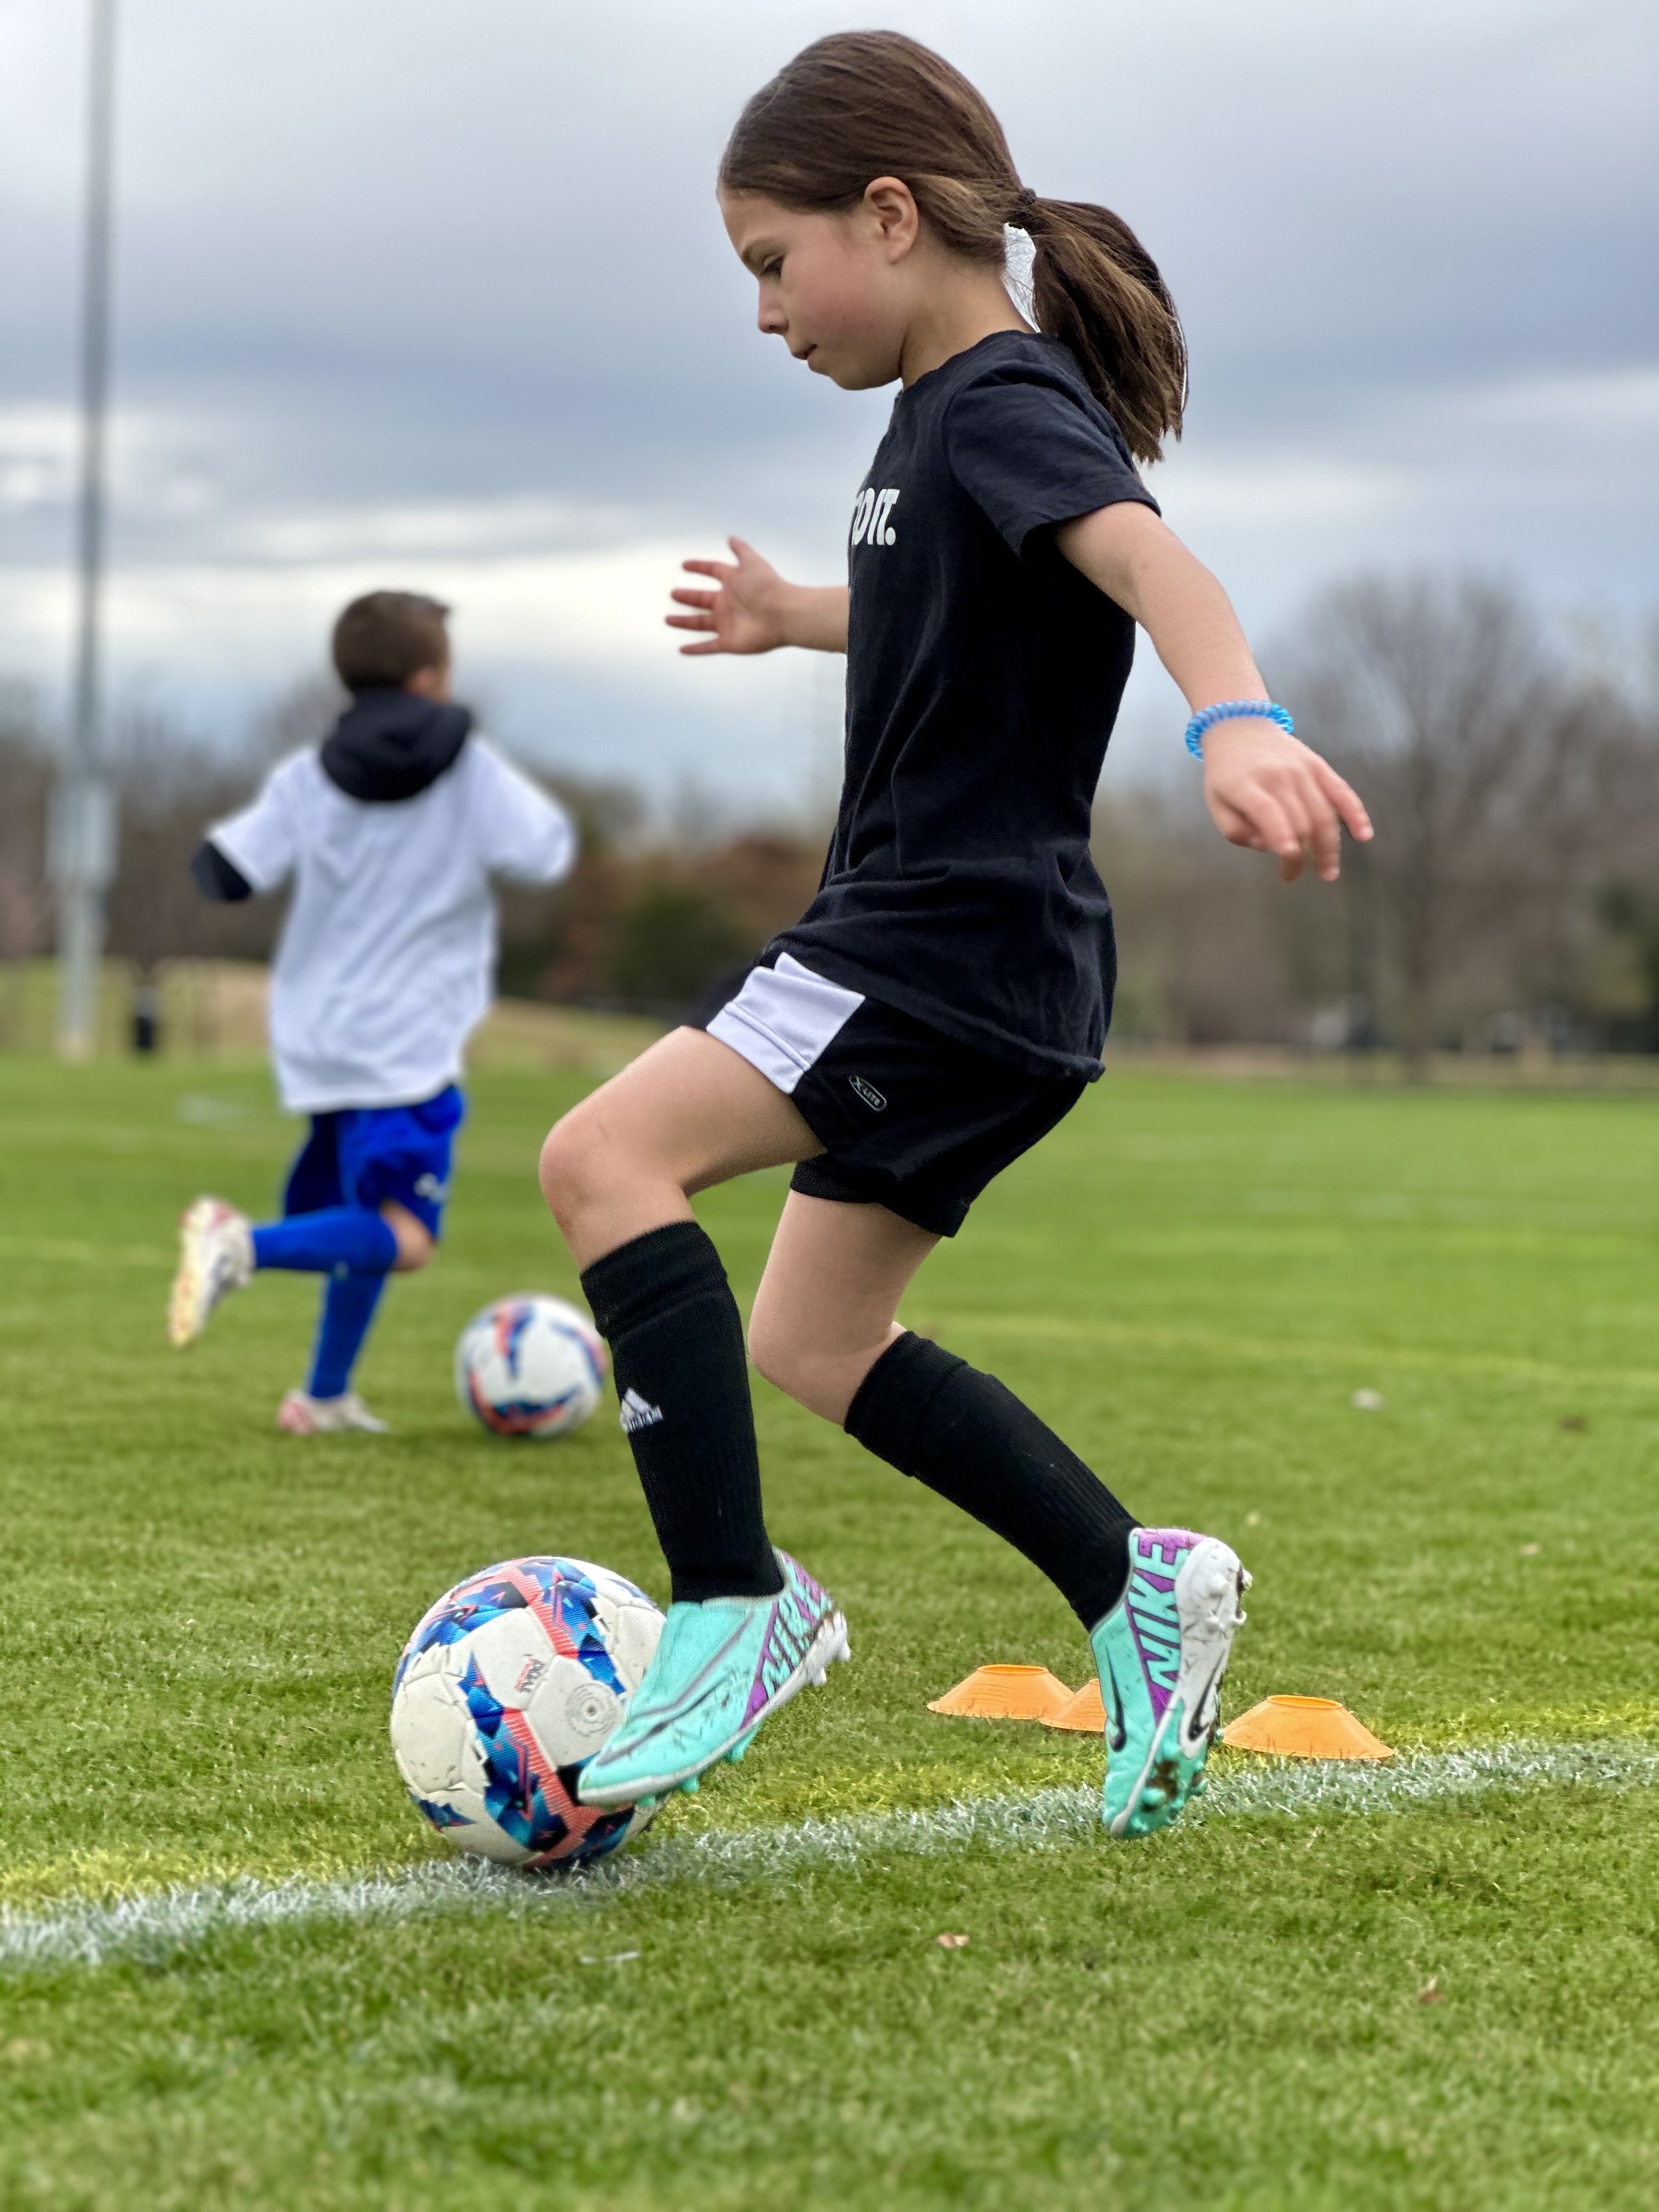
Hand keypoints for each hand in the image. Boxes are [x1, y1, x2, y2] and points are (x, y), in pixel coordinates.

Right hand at [667, 537, 792, 655]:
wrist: (782, 614)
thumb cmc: (768, 587)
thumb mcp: (752, 563)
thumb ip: (741, 550)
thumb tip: (731, 538)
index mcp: (733, 583)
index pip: (713, 571)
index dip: (699, 567)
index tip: (685, 565)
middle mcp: (729, 603)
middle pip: (702, 599)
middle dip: (688, 597)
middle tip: (674, 593)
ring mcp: (728, 623)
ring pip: (700, 623)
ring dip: (684, 622)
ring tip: (668, 619)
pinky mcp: (729, 642)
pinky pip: (708, 647)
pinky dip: (695, 649)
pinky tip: (682, 649)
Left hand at [1202, 718, 1372, 881]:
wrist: (1240, 728)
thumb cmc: (1226, 773)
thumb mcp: (1215, 803)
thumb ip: (1235, 830)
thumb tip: (1266, 846)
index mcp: (1247, 785)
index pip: (1270, 814)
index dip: (1283, 840)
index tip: (1289, 864)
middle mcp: (1279, 776)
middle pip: (1301, 821)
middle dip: (1301, 856)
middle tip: (1293, 875)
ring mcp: (1302, 769)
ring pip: (1324, 813)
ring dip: (1329, 847)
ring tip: (1328, 872)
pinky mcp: (1319, 766)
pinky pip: (1342, 792)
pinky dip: (1355, 814)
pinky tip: (1364, 835)